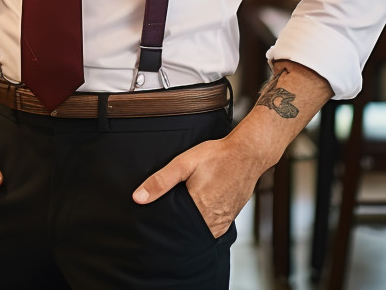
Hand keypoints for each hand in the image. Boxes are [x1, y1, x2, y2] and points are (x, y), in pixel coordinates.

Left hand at [132, 136, 263, 237]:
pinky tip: (197, 208)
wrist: (246, 154)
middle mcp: (213, 222)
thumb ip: (161, 181)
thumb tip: (138, 197)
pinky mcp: (230, 219)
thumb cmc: (217, 156)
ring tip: (182, 209)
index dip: (163, 226)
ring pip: (200, 232)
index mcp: (199, 210)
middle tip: (168, 211)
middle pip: (187, 232)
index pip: (174, 229)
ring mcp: (224, 223)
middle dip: (176, 225)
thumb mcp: (184, 163)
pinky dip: (202, 222)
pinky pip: (212, 228)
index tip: (154, 221)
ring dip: (190, 225)